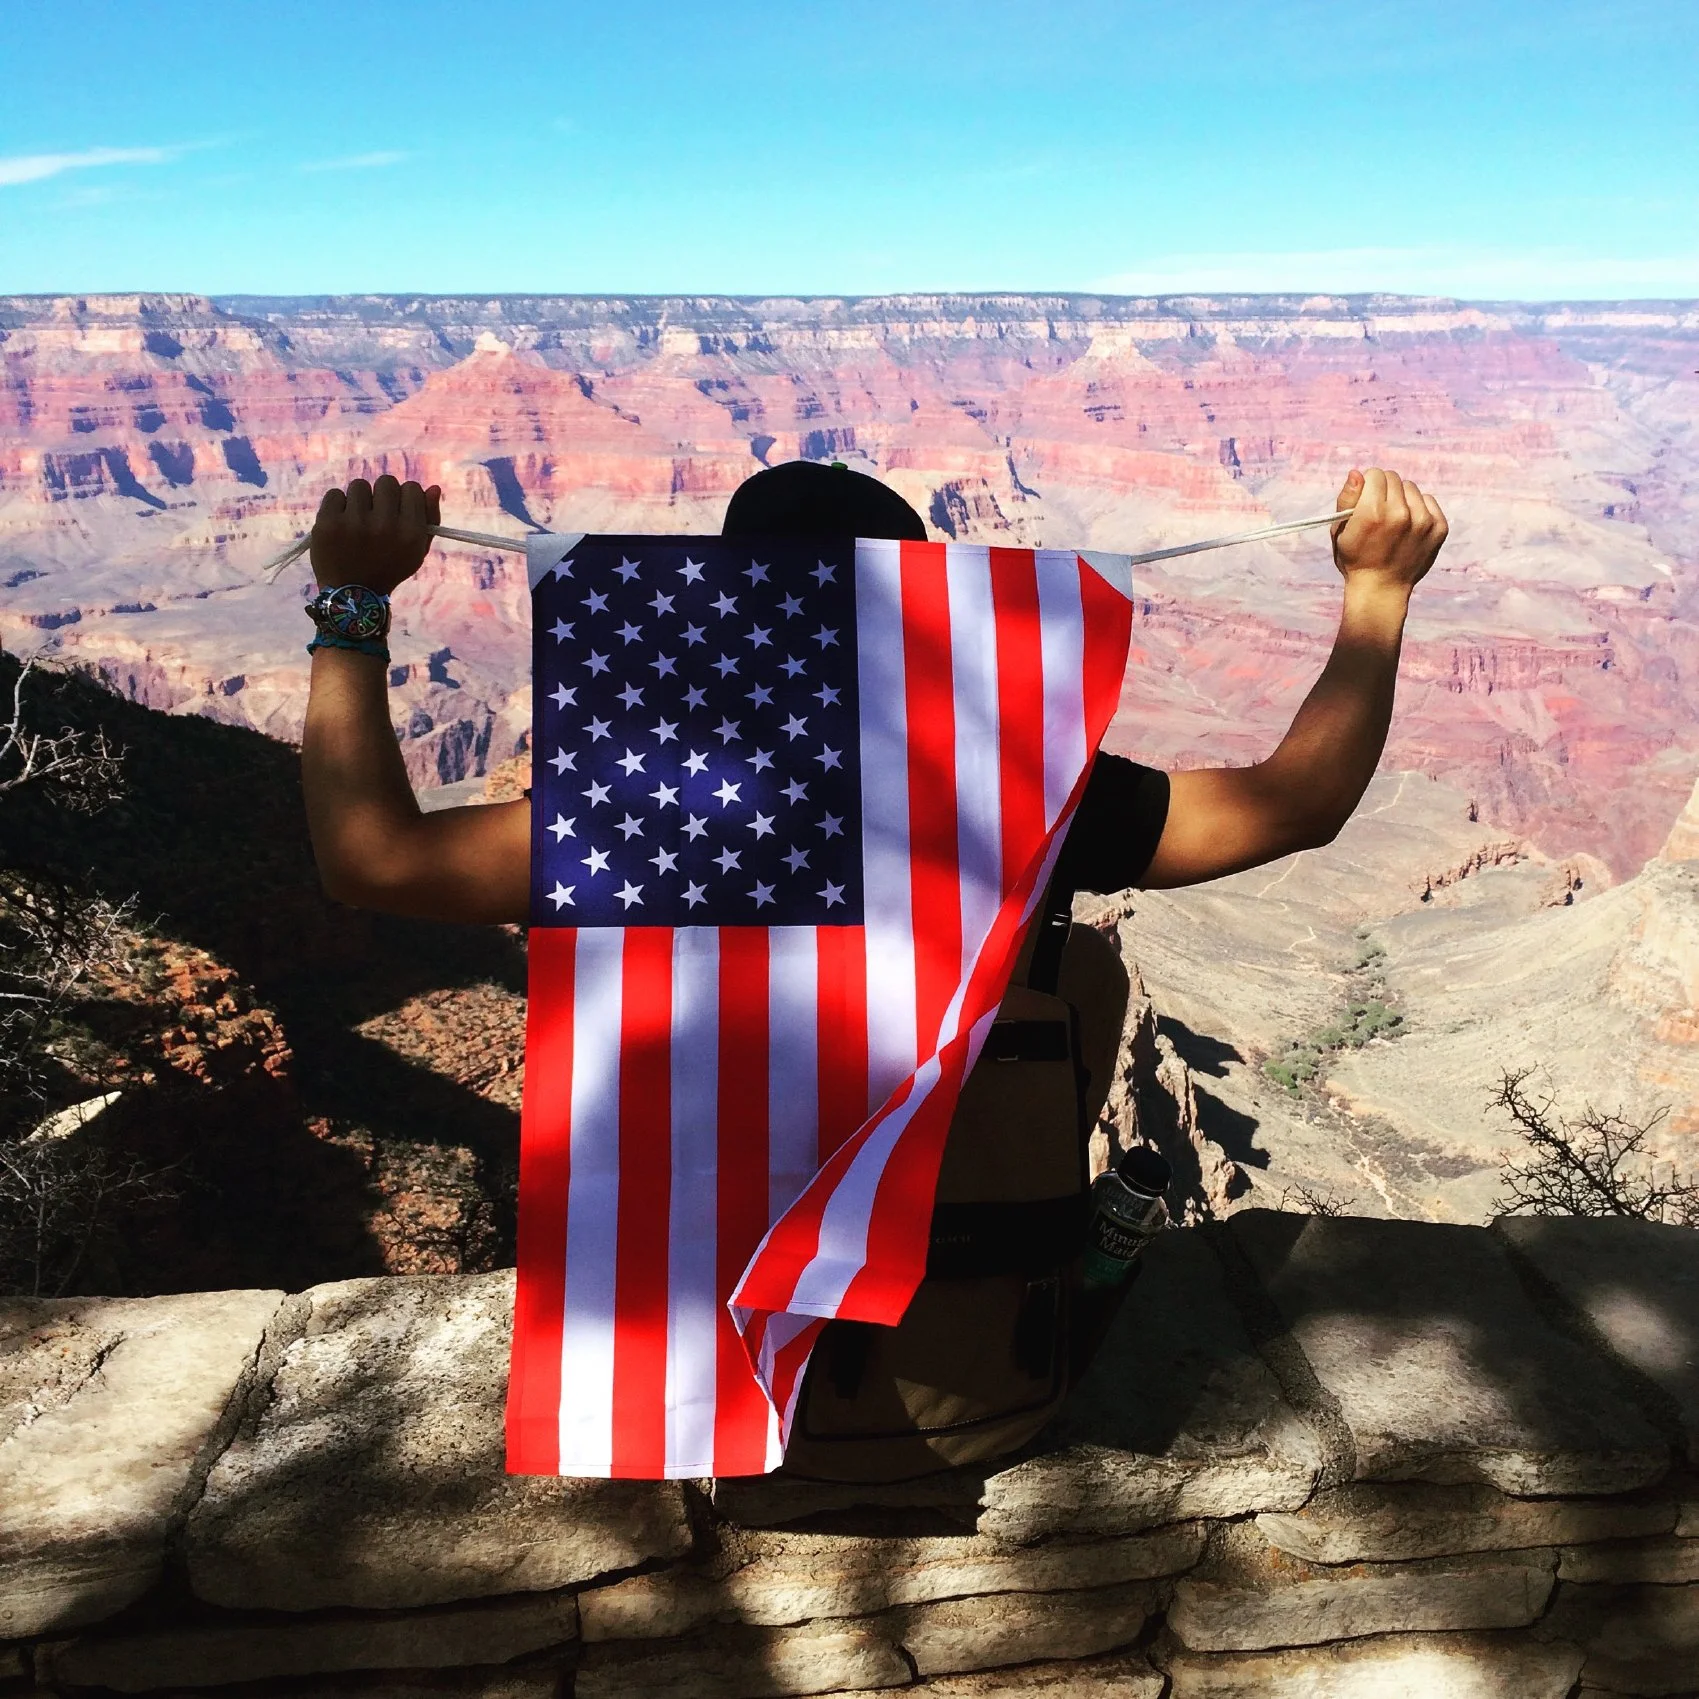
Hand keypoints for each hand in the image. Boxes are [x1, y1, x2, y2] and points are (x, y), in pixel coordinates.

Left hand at [310, 475, 441, 593]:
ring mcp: (354, 523)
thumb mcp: (417, 551)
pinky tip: (341, 523)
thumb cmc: (390, 569)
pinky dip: (337, 506)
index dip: (404, 497)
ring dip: (359, 500)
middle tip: (376, 515)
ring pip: (359, 485)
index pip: (411, 488)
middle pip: (386, 482)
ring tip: (357, 520)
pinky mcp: (328, 523)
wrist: (353, 596)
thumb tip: (433, 487)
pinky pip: (334, 494)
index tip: (397, 510)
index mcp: (410, 533)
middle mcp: (385, 526)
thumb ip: (429, 519)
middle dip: (381, 496)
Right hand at [1331, 468, 1447, 598]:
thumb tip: (1357, 473)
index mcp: (1372, 512)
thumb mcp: (1339, 532)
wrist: (1381, 590)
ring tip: (1394, 521)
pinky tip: (1408, 527)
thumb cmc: (1355, 559)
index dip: (1367, 486)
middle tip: (1379, 512)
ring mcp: (1423, 521)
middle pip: (1394, 478)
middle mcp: (1400, 513)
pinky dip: (1418, 509)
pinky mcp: (1439, 527)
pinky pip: (1428, 500)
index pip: (1375, 474)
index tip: (1365, 501)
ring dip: (1401, 499)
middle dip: (1384, 490)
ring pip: (1411, 488)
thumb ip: (1346, 499)